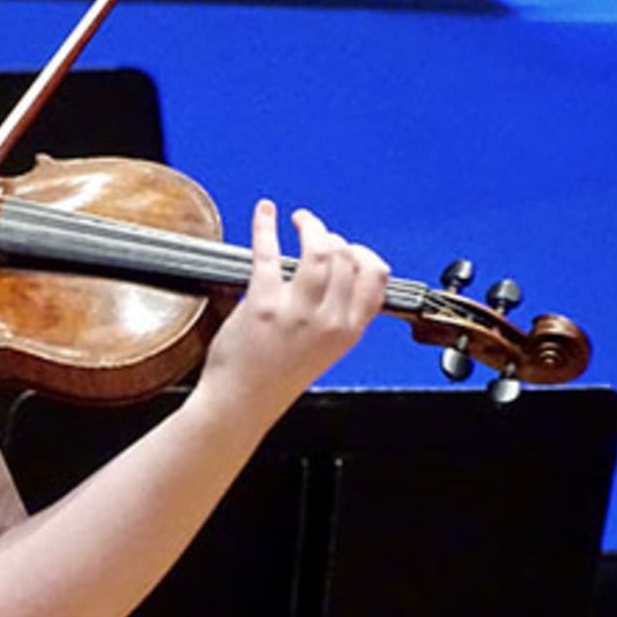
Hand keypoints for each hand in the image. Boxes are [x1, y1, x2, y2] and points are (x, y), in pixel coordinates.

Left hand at [199, 200, 388, 423]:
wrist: (241, 404)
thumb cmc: (274, 379)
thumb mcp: (324, 353)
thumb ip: (336, 319)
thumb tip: (338, 279)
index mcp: (348, 333)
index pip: (376, 279)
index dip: (364, 254)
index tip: (348, 246)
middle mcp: (329, 321)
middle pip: (346, 258)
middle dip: (332, 237)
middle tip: (316, 231)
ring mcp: (297, 312)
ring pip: (318, 251)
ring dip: (310, 226)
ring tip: (300, 220)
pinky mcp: (263, 304)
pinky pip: (269, 252)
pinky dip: (266, 225)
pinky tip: (265, 212)